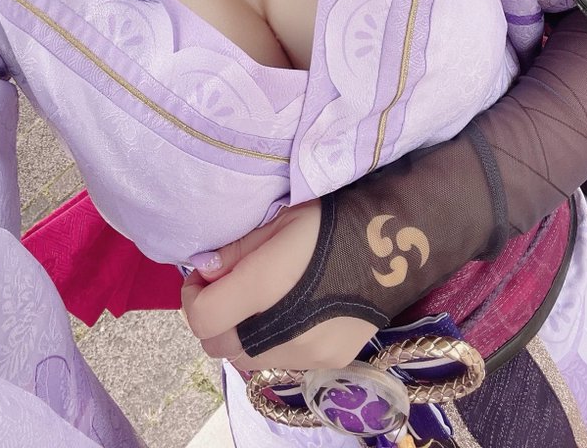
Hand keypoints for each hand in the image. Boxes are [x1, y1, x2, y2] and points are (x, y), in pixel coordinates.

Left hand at [182, 200, 377, 371]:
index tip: (202, 276)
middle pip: (219, 347)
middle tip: (223, 289)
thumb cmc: (330, 223)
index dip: (192, 298)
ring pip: (247, 360)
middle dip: (211, 319)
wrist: (394, 245)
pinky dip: (268, 344)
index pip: (203, 319)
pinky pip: (279, 362)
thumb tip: (205, 271)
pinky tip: (284, 315)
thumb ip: (235, 252)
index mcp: (266, 289)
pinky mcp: (329, 363)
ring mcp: (308, 354)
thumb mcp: (277, 222)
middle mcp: (284, 333)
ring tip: (254, 303)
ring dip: (238, 336)